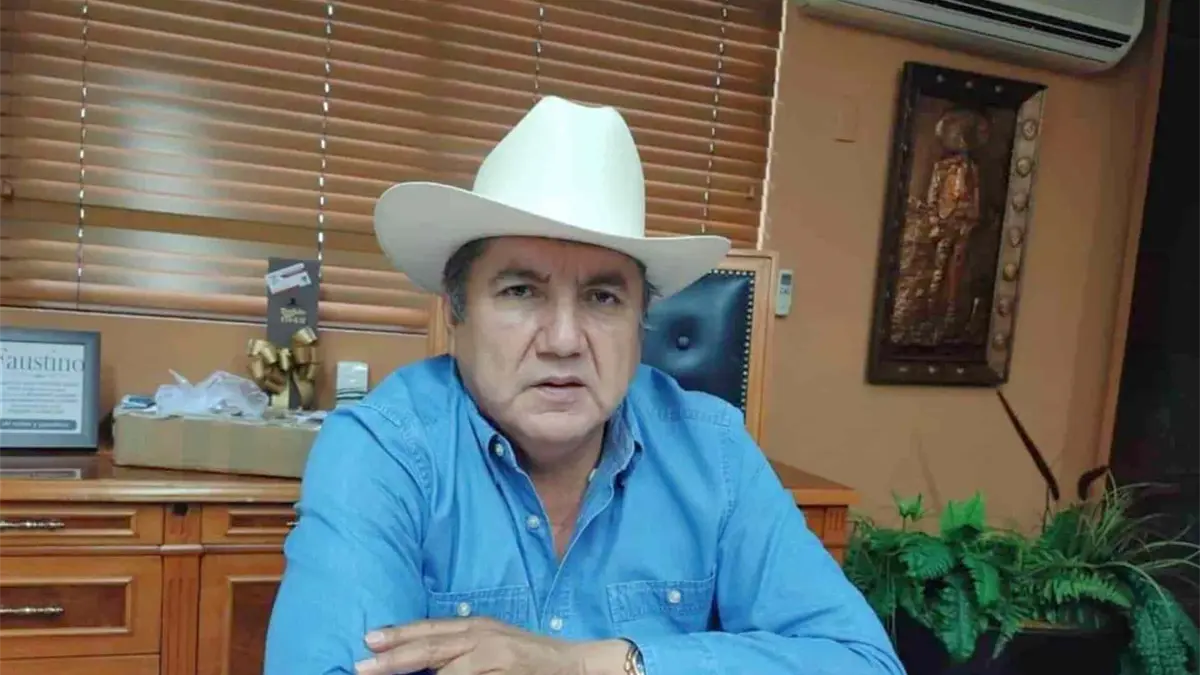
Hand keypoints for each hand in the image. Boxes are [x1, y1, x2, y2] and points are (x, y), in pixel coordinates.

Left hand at [356, 617, 628, 674]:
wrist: (577, 663)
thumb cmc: (531, 656)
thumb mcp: (494, 641)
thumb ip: (461, 647)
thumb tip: (423, 660)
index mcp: (477, 626)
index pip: (430, 630)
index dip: (399, 635)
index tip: (368, 642)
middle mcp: (482, 637)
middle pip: (430, 647)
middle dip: (393, 658)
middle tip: (362, 666)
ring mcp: (493, 658)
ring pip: (444, 670)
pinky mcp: (504, 674)